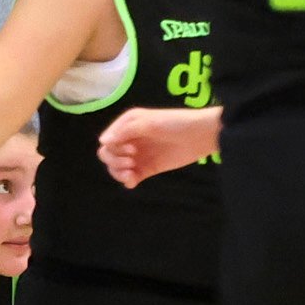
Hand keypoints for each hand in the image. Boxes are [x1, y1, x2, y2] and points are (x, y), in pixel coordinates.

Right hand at [97, 103, 220, 186]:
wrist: (202, 135)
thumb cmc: (176, 123)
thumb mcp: (149, 122)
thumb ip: (125, 131)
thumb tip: (102, 142)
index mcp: (127, 125)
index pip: (107, 140)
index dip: (114, 148)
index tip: (132, 149)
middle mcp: (129, 140)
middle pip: (107, 155)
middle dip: (115, 161)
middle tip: (131, 161)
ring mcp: (138, 155)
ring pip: (115, 167)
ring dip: (119, 173)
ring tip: (132, 175)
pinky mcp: (147, 168)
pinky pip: (129, 177)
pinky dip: (127, 181)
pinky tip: (133, 182)